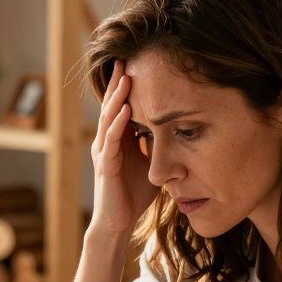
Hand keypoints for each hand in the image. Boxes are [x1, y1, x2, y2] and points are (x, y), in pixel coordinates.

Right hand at [90, 60, 158, 237]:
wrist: (118, 223)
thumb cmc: (133, 195)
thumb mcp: (149, 163)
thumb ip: (156, 145)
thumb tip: (177, 130)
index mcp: (117, 140)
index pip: (121, 106)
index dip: (127, 86)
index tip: (137, 64)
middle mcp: (106, 142)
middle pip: (111, 105)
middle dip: (118, 82)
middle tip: (126, 58)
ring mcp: (104, 152)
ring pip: (109, 118)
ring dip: (117, 97)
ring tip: (126, 76)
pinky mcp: (105, 165)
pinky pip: (111, 140)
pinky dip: (118, 123)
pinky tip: (125, 109)